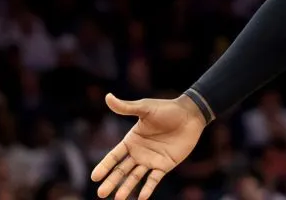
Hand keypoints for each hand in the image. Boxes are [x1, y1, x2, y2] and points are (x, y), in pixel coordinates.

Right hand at [91, 93, 207, 198]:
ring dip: (127, 188)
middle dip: (111, 181)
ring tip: (118, 199)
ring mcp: (151, 160)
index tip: (94, 177)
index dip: (104, 166)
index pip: (114, 156)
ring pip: (135, 177)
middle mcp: (139, 152)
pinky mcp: (165, 165)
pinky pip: (154, 179)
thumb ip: (126, 107)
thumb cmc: (167, 109)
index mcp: (131, 140)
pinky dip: (148, 189)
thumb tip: (108, 97)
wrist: (191, 114)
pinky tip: (141, 198)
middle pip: (122, 170)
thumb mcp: (145, 108)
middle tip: (101, 194)